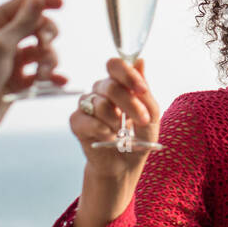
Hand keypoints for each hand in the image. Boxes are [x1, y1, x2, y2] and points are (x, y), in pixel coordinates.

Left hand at [0, 0, 65, 145]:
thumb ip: (22, 22)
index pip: (21, 4)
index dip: (42, 2)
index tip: (61, 4)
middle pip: (35, 26)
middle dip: (46, 36)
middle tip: (45, 45)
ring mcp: (8, 61)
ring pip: (41, 51)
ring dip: (48, 59)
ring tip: (43, 75)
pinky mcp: (16, 82)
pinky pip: (40, 73)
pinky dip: (50, 76)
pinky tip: (57, 81)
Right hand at [70, 57, 159, 178]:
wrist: (125, 166)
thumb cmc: (138, 138)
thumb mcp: (151, 116)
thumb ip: (145, 92)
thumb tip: (140, 60)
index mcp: (118, 84)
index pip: (116, 65)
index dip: (128, 75)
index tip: (142, 90)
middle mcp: (100, 91)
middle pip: (110, 86)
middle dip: (130, 104)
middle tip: (143, 120)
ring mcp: (87, 105)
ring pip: (99, 104)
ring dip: (116, 122)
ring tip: (123, 134)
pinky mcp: (76, 122)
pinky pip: (87, 120)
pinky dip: (102, 131)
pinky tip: (109, 137)